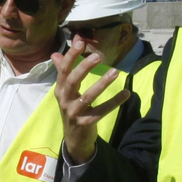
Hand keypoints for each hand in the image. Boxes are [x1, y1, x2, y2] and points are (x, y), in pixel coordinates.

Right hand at [52, 40, 132, 163]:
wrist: (74, 139)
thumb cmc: (72, 109)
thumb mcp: (66, 92)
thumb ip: (63, 72)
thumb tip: (56, 53)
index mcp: (60, 90)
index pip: (63, 70)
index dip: (71, 56)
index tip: (80, 42)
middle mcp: (65, 100)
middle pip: (72, 81)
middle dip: (84, 68)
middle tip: (98, 56)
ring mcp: (74, 113)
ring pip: (88, 97)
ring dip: (102, 84)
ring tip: (115, 72)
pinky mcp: (86, 123)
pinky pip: (101, 112)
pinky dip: (114, 102)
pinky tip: (126, 93)